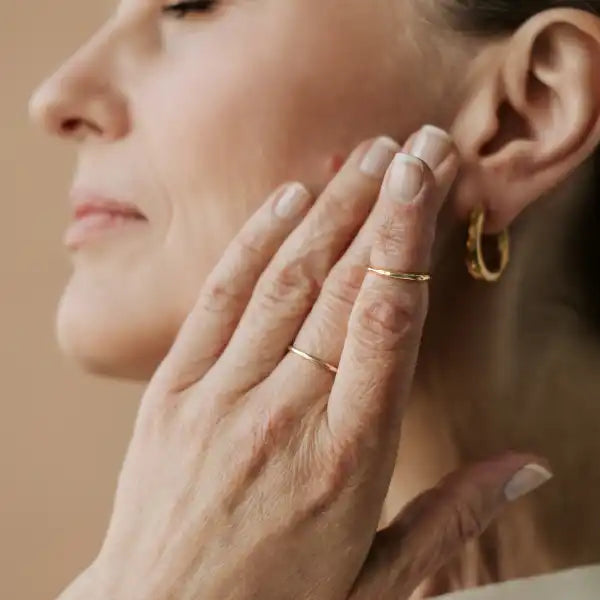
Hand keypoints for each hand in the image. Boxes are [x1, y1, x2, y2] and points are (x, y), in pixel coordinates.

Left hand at [81, 128, 550, 599]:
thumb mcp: (378, 581)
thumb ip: (452, 517)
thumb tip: (526, 465)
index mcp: (348, 458)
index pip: (387, 322)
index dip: (410, 241)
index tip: (430, 182)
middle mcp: (285, 413)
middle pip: (342, 285)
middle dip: (383, 205)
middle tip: (416, 146)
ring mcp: (220, 397)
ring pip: (285, 280)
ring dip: (328, 210)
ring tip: (364, 158)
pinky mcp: (172, 394)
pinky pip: (218, 301)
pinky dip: (253, 243)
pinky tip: (286, 201)